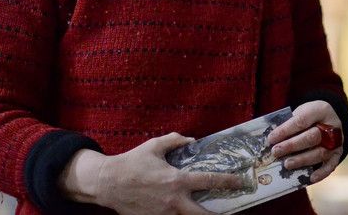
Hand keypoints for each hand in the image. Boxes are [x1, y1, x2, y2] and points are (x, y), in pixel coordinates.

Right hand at [60, 133, 243, 214]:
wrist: (106, 183)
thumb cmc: (132, 162)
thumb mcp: (155, 146)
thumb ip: (175, 141)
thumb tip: (191, 140)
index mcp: (177, 180)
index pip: (209, 181)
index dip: (228, 182)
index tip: (241, 182)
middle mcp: (173, 201)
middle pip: (202, 214)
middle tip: (230, 212)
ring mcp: (163, 214)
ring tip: (206, 211)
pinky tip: (181, 210)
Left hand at [267, 100, 343, 183]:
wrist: (328, 120)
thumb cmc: (309, 117)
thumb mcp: (301, 113)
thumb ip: (289, 124)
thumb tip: (272, 141)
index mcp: (321, 110)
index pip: (302, 120)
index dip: (285, 130)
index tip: (271, 138)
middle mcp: (333, 126)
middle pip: (312, 137)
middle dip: (292, 145)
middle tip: (276, 152)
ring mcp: (337, 141)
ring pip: (320, 153)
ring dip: (302, 160)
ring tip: (286, 164)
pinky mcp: (338, 154)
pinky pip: (331, 165)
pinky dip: (321, 173)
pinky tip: (310, 178)